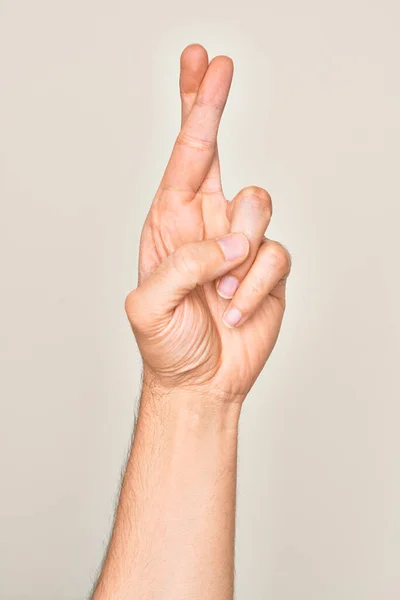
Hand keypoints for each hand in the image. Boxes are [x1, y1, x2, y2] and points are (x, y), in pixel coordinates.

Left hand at [125, 44, 290, 401]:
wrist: (200, 382)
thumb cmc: (168, 345)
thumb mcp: (148, 308)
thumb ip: (181, 267)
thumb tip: (227, 244)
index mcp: (170, 224)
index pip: (183, 156)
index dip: (193, 108)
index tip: (201, 63)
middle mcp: (206, 224)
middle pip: (219, 151)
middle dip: (212, 105)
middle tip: (219, 62)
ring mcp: (240, 244)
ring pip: (258, 204)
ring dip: (239, 252)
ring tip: (219, 292)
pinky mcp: (268, 269)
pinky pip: (275, 256)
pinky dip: (255, 288)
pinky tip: (235, 311)